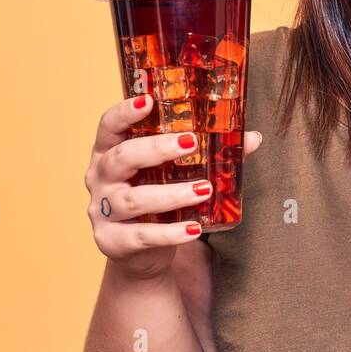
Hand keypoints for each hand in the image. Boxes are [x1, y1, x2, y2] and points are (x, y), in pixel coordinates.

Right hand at [84, 93, 263, 281]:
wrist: (140, 251)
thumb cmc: (157, 198)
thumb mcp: (174, 172)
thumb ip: (209, 153)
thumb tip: (251, 138)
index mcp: (109, 151)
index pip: (108, 125)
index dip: (125, 112)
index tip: (149, 101)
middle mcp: (98, 178)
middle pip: (121, 158)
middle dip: (155, 149)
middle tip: (191, 143)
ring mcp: (101, 211)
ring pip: (132, 199)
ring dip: (170, 194)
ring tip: (204, 190)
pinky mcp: (111, 241)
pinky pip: (141, 235)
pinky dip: (170, 232)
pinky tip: (194, 229)